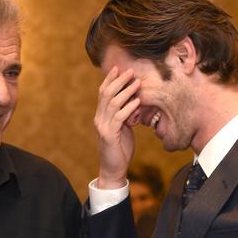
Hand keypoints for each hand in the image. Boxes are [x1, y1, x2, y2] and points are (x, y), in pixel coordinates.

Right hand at [94, 67, 140, 188]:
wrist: (113, 168)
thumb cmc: (120, 148)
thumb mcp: (122, 128)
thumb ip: (124, 115)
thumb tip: (134, 100)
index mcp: (101, 115)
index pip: (102, 92)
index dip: (109, 79)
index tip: (119, 68)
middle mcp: (99, 118)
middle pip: (106, 94)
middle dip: (119, 81)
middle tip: (130, 71)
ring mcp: (103, 126)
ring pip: (113, 103)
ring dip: (126, 91)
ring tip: (137, 82)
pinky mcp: (109, 135)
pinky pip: (119, 117)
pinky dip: (129, 107)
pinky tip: (137, 101)